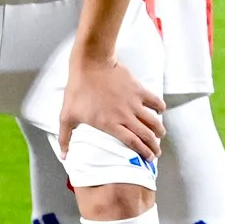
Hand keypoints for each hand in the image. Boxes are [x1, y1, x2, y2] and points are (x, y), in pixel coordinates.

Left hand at [59, 50, 163, 164]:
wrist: (90, 64)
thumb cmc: (78, 89)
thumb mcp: (67, 115)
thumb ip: (66, 137)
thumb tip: (64, 156)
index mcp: (110, 124)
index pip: (132, 143)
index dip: (143, 152)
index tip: (148, 159)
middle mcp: (125, 116)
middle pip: (146, 135)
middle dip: (154, 147)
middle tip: (156, 152)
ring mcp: (133, 103)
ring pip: (154, 121)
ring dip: (159, 131)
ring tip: (160, 135)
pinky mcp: (138, 90)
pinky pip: (155, 101)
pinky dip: (160, 108)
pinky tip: (159, 111)